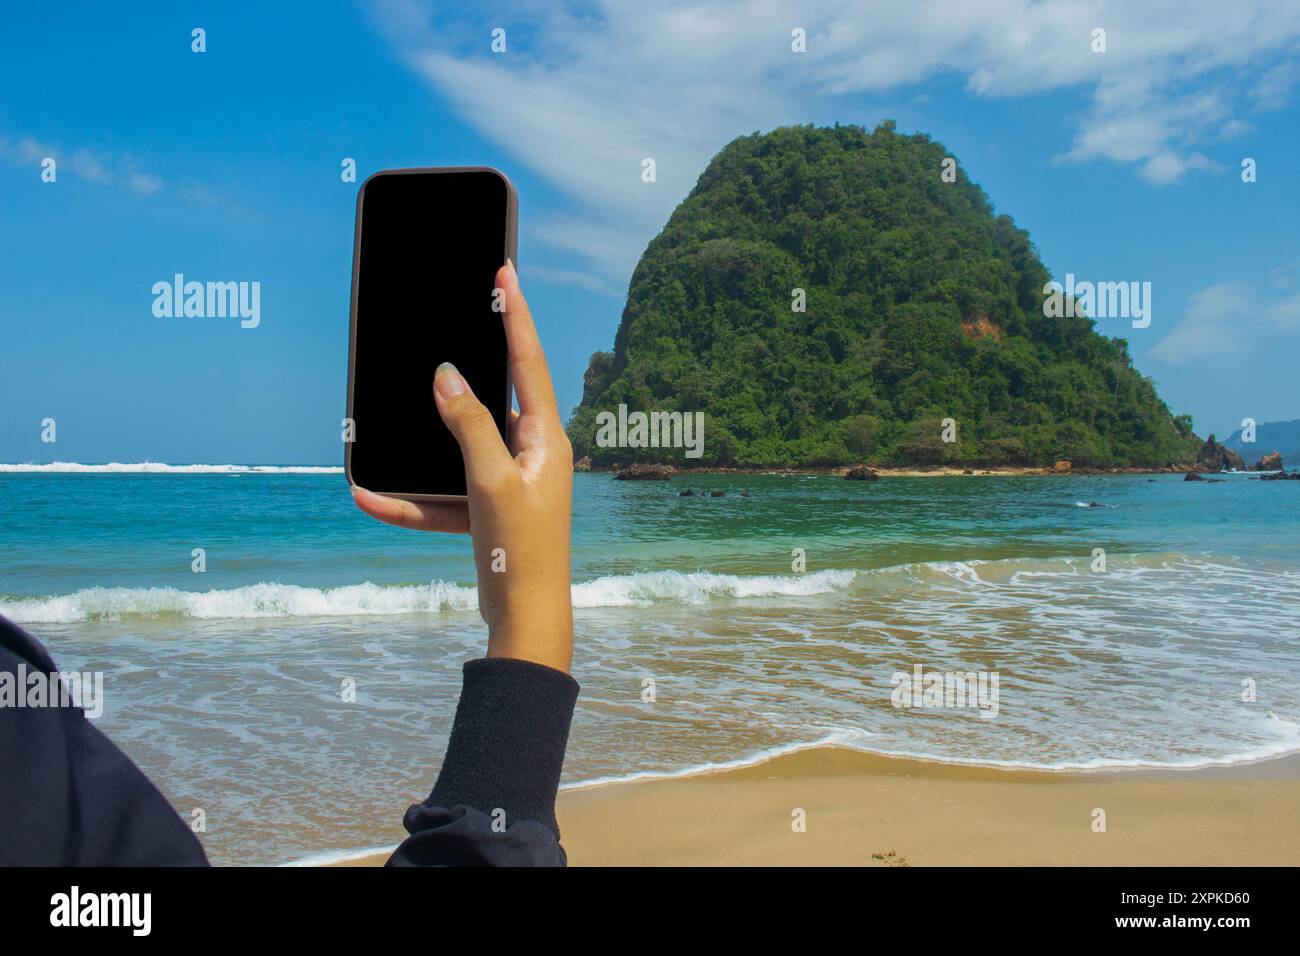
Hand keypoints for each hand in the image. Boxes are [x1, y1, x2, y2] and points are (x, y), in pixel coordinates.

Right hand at [351, 260, 574, 672]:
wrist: (526, 621)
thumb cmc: (522, 553)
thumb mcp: (492, 483)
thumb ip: (470, 426)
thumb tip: (447, 375)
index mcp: (547, 437)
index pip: (529, 361)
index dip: (516, 313)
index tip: (505, 270)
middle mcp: (533, 452)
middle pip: (494, 395)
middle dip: (466, 366)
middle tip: (454, 314)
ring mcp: (511, 480)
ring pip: (459, 446)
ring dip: (423, 444)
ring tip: (389, 425)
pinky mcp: (490, 509)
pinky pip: (447, 492)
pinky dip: (414, 498)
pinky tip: (371, 499)